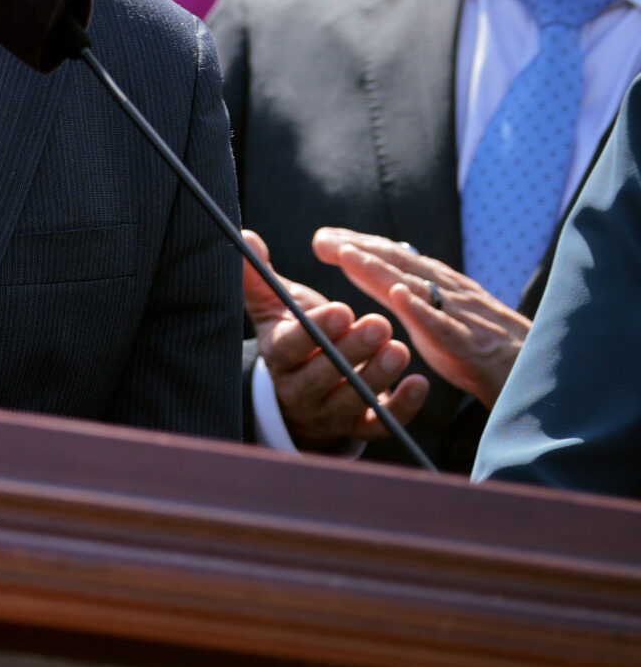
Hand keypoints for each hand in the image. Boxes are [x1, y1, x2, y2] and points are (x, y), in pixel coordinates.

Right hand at [242, 229, 428, 450]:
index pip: (290, 347)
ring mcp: (328, 413)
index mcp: (278, 357)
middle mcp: (298, 390)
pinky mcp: (357, 429)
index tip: (342, 308)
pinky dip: (402, 407)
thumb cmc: (294, 338)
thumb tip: (247, 237)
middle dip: (352, 350)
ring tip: (400, 349)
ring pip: (351, 400)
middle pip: (322, 376)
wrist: (302, 394)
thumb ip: (262, 277)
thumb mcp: (276, 309)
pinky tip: (419, 383)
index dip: (315, 330)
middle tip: (380, 324)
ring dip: (377, 376)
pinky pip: (379, 425)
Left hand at [317, 228, 530, 407]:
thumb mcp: (438, 314)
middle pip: (399, 264)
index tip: (324, 238)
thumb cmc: (479, 343)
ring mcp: (459, 315)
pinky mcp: (469, 344)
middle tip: (321, 240)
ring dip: (379, 269)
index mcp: (440, 285)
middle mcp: (448, 292)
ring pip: (415, 287)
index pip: (395, 259)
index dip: (360, 246)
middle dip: (359, 248)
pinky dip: (421, 308)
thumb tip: (374, 272)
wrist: (535, 373)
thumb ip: (409, 293)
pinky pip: (443, 325)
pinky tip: (398, 295)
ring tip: (346, 254)